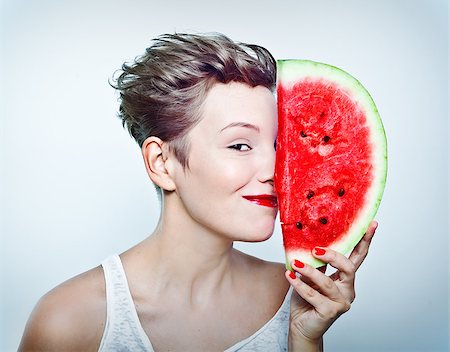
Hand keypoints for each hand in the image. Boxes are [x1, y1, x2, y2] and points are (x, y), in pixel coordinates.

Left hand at [285, 221, 377, 349]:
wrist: (301, 326)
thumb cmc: (307, 300)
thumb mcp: (311, 276)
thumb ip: (316, 263)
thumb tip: (311, 242)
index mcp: (346, 279)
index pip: (358, 257)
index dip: (365, 241)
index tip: (371, 225)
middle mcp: (347, 290)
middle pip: (348, 268)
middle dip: (333, 256)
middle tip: (315, 249)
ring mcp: (341, 303)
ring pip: (326, 282)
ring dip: (309, 271)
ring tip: (295, 263)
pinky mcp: (329, 312)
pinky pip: (313, 295)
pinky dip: (299, 285)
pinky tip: (290, 277)